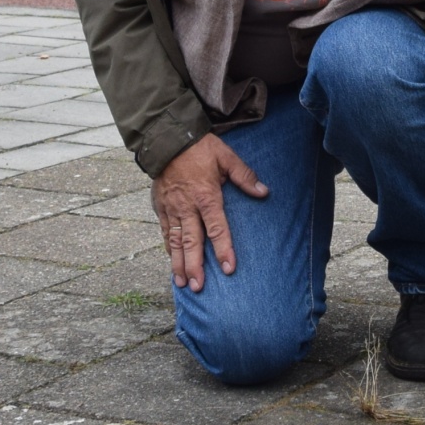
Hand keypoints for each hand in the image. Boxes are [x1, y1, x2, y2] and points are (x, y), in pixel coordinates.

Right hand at [151, 133, 265, 291]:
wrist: (168, 139)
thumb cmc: (200, 148)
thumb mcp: (226, 157)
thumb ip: (244, 176)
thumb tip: (264, 192)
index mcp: (206, 196)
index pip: (217, 228)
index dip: (223, 249)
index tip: (228, 268)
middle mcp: (187, 206)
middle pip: (192, 241)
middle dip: (195, 266)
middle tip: (198, 286)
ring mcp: (172, 208)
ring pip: (176, 241)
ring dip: (179, 263)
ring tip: (182, 283)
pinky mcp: (160, 207)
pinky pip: (165, 231)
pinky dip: (169, 248)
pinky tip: (172, 262)